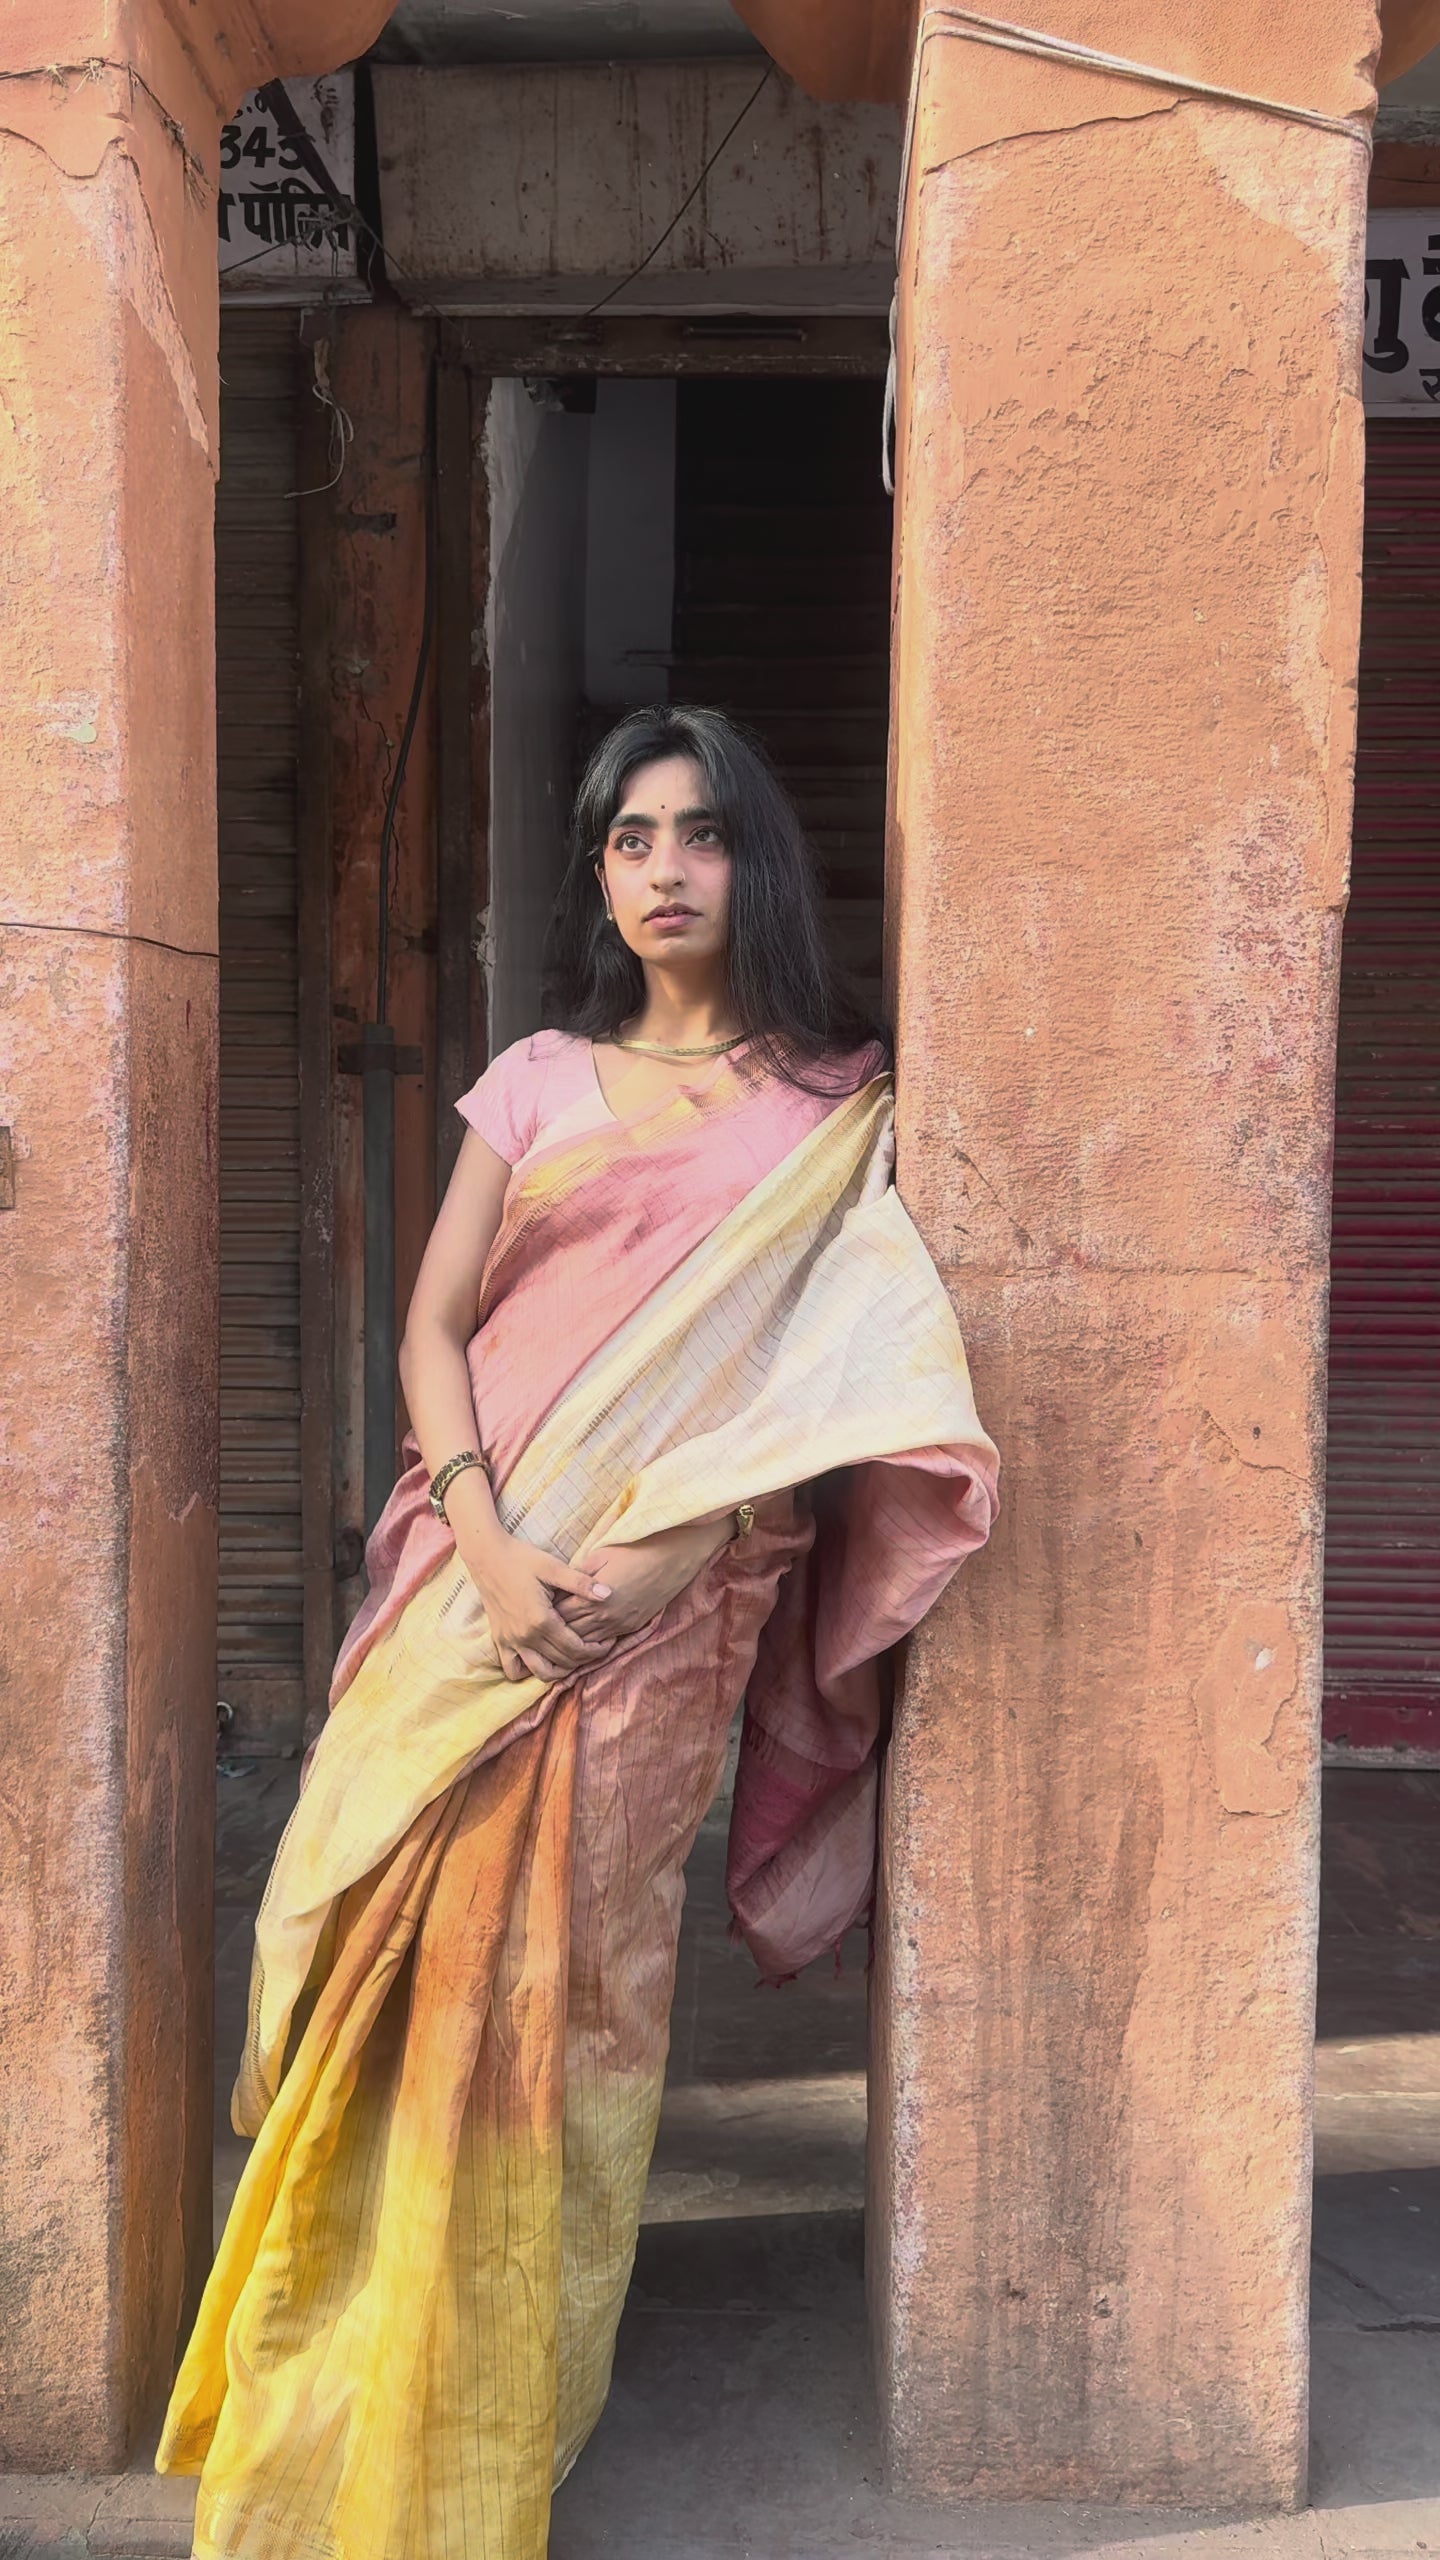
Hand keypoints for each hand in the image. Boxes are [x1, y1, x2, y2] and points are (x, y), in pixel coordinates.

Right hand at [458, 1526, 616, 1685]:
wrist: (487, 1556)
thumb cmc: (521, 1558)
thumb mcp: (553, 1567)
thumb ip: (581, 1583)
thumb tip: (608, 1594)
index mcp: (541, 1621)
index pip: (575, 1648)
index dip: (596, 1650)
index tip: (608, 1643)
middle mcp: (525, 1637)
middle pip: (562, 1663)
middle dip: (584, 1659)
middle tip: (597, 1648)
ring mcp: (510, 1641)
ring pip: (540, 1673)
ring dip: (560, 1671)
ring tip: (572, 1657)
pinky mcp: (499, 1640)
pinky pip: (513, 1669)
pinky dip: (529, 1670)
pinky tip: (542, 1657)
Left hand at [556, 1518, 730, 1647]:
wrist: (672, 1556)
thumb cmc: (635, 1549)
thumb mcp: (600, 1555)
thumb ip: (578, 1574)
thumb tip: (561, 1586)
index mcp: (594, 1599)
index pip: (560, 1615)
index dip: (547, 1613)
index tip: (538, 1607)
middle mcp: (606, 1617)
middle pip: (571, 1632)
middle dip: (556, 1629)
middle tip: (544, 1624)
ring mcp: (621, 1624)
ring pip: (588, 1643)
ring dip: (574, 1639)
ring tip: (560, 1633)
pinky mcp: (633, 1627)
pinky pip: (606, 1641)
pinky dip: (593, 1641)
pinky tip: (584, 1636)